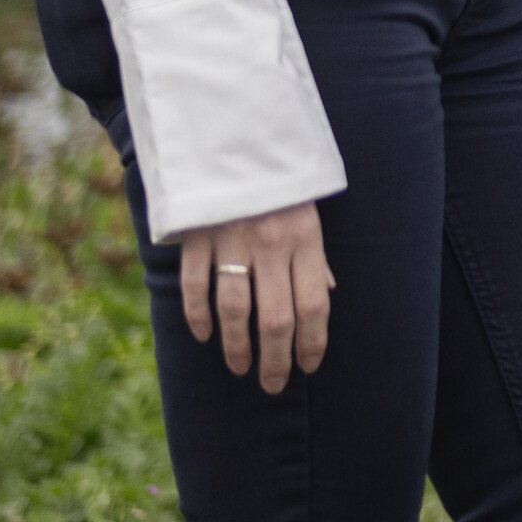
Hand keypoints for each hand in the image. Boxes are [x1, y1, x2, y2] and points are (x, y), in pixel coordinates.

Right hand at [178, 201, 333, 394]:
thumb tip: (326, 295)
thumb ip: (314, 257)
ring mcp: (232, 241)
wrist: (237, 137)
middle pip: (275, 317)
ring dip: (236, 346)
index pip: (314, 304)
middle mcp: (271, 244)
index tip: (307, 366)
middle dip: (275, 358)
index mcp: (306, 239)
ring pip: (234, 309)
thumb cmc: (280, 183)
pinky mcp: (197, 237)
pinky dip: (198, 315)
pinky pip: (195, 286)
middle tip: (272, 384)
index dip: (312, 341)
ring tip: (241, 368)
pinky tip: (204, 336)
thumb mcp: (309, 214)